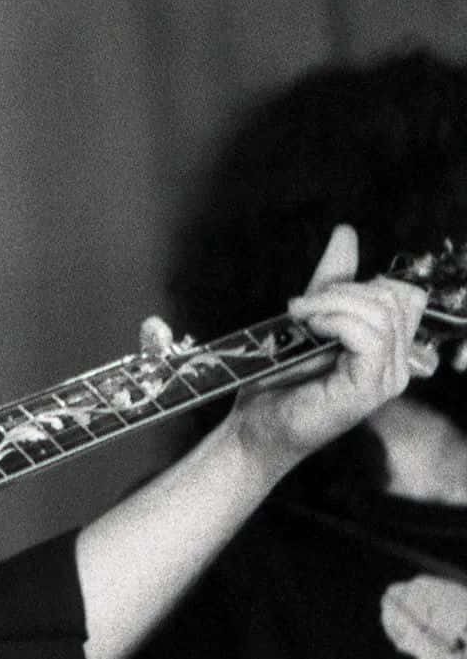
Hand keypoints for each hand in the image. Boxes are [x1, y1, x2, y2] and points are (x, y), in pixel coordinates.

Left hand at [230, 224, 433, 469]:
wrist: (254, 424)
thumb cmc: (278, 379)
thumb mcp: (307, 318)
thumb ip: (332, 280)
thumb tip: (346, 234)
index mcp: (388, 347)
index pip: (405, 295)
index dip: (362, 284)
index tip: (317, 297)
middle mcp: (397, 364)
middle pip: (395, 299)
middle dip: (343, 290)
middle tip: (302, 308)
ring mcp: (386, 379)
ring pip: (382, 314)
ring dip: (332, 304)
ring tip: (300, 318)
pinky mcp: (367, 390)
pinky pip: (370, 338)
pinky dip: (335, 322)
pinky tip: (311, 329)